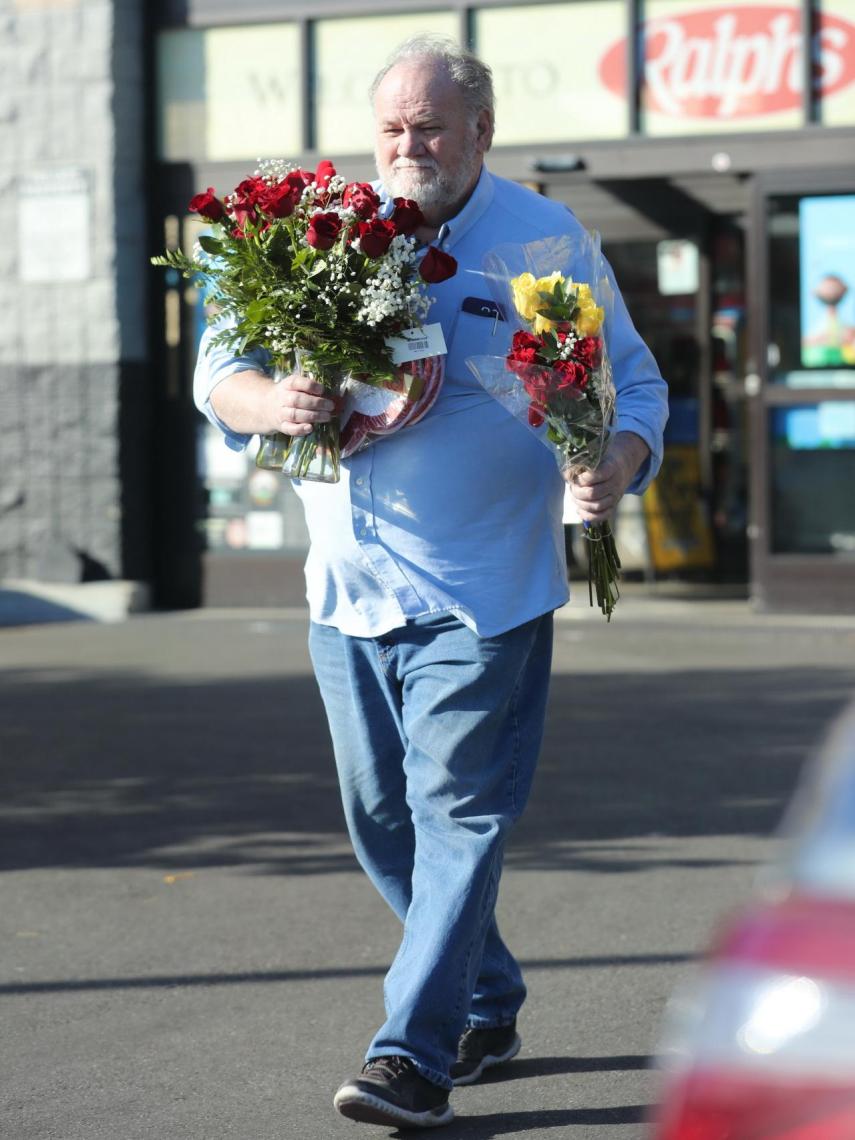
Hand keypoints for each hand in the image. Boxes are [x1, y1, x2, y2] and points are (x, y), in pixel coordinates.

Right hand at [210, 368, 338, 437]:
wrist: (265, 407)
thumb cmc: (288, 395)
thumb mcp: (294, 386)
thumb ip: (308, 388)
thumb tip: (331, 394)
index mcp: (286, 385)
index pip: (295, 382)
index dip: (309, 386)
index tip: (322, 389)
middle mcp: (282, 398)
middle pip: (297, 400)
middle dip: (315, 403)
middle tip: (330, 406)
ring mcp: (280, 413)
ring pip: (295, 415)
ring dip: (312, 416)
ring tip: (327, 416)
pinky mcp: (281, 426)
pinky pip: (289, 429)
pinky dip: (300, 429)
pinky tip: (311, 428)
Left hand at [563, 431, 649, 523]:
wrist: (623, 465)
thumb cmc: (604, 460)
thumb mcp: (596, 456)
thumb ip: (582, 463)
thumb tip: (567, 475)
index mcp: (611, 467)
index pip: (597, 475)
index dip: (583, 478)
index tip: (577, 476)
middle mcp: (615, 483)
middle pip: (593, 493)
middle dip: (577, 492)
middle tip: (572, 488)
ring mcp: (615, 496)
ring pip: (596, 506)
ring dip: (580, 504)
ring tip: (574, 497)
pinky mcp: (614, 505)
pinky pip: (602, 516)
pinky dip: (588, 516)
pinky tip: (579, 510)